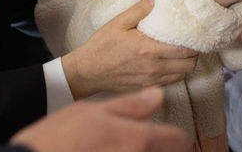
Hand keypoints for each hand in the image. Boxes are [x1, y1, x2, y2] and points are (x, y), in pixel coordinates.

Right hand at [10, 88, 189, 151]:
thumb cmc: (62, 135)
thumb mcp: (96, 110)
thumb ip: (131, 104)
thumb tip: (156, 96)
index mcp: (137, 139)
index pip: (178, 140)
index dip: (180, 136)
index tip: (176, 133)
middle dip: (168, 146)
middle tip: (161, 139)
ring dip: (154, 150)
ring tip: (141, 144)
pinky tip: (122, 149)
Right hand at [61, 0, 197, 99]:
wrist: (87, 72)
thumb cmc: (102, 46)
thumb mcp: (119, 22)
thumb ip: (141, 9)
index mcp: (148, 49)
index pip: (184, 49)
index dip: (195, 41)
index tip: (196, 31)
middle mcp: (153, 67)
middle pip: (189, 64)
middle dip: (195, 52)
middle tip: (192, 40)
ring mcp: (151, 80)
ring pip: (183, 74)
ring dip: (187, 63)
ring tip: (183, 50)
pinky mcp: (147, 87)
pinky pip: (172, 82)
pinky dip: (177, 72)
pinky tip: (171, 61)